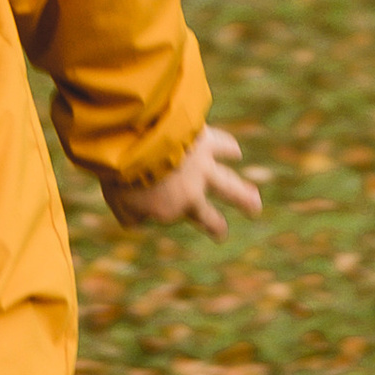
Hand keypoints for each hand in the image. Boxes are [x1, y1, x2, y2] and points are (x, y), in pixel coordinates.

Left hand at [98, 123, 262, 239]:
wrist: (139, 141)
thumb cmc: (124, 174)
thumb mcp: (119, 204)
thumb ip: (131, 217)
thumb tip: (138, 223)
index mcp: (171, 211)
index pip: (168, 215)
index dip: (152, 207)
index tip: (135, 197)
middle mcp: (192, 194)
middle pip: (208, 217)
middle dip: (216, 226)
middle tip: (222, 233)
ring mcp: (203, 169)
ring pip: (229, 186)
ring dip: (244, 195)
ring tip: (255, 203)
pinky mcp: (207, 142)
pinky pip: (223, 146)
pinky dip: (229, 148)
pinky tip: (235, 152)